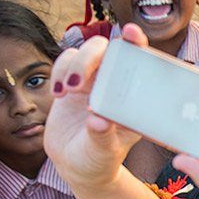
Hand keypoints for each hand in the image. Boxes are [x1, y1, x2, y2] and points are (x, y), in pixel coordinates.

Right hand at [44, 25, 146, 189]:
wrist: (77, 165)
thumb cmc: (99, 160)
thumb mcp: (104, 152)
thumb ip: (102, 136)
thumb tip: (97, 120)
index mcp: (133, 96)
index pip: (140, 61)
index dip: (137, 43)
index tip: (132, 33)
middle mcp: (115, 83)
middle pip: (106, 50)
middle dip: (90, 58)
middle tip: (77, 83)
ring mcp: (93, 81)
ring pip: (83, 52)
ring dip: (72, 66)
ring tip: (65, 92)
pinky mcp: (72, 83)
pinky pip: (64, 63)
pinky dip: (58, 72)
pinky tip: (58, 94)